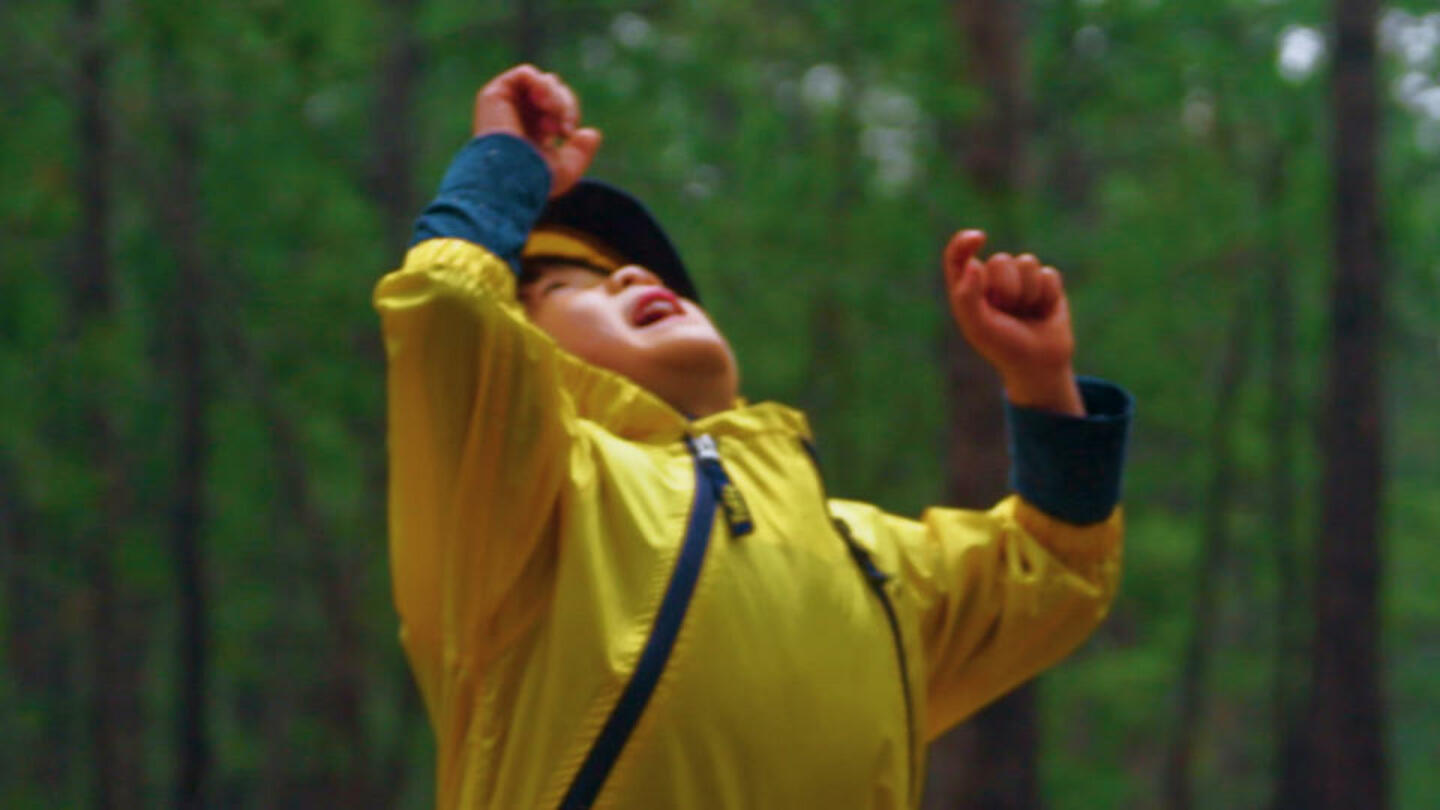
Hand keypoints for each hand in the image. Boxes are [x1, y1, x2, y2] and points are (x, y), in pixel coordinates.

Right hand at [473, 64, 602, 197]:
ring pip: (543, 81)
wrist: (509, 175)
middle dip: (565, 105)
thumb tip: (591, 134)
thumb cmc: (534, 180)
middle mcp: (518, 116)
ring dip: (555, 96)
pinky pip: (525, 73)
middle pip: (554, 91)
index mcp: (533, 132)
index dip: (569, 113)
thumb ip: (581, 152)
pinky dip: (540, 84)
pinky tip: (543, 103)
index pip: (559, 106)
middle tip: (563, 127)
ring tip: (551, 114)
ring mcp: (506, 104)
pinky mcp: (495, 94)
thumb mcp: (566, 170)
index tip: (567, 133)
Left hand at [944, 229, 1083, 415]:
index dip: (965, 242)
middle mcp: (991, 279)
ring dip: (1028, 293)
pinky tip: (1042, 311)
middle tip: (1008, 314)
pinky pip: (1048, 274)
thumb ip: (968, 296)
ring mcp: (1019, 279)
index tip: (978, 238)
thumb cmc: (1003, 346)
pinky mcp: (1044, 282)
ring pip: (1027, 263)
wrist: (1039, 363)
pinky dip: (1046, 295)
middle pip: (1001, 261)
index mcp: (968, 288)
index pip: (958, 256)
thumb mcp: (979, 327)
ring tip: (1025, 313)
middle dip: (1007, 289)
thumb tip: (973, 263)